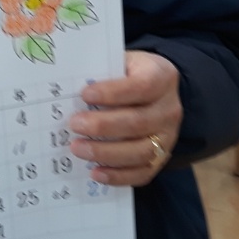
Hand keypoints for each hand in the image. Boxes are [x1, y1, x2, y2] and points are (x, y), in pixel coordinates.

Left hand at [67, 51, 181, 186]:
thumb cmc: (129, 75)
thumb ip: (101, 73)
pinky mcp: (161, 158)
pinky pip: (143, 173)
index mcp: (162, 77)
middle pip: (138, 122)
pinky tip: (96, 173)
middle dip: (103, 126)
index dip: (113, 93)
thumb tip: (69, 91)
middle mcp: (169, 109)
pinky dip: (118, 176)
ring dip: (106, 153)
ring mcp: (168, 137)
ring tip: (78, 148)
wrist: (155, 90)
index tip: (85, 95)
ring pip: (141, 151)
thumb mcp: (120, 62)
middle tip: (74, 125)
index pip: (142, 86)